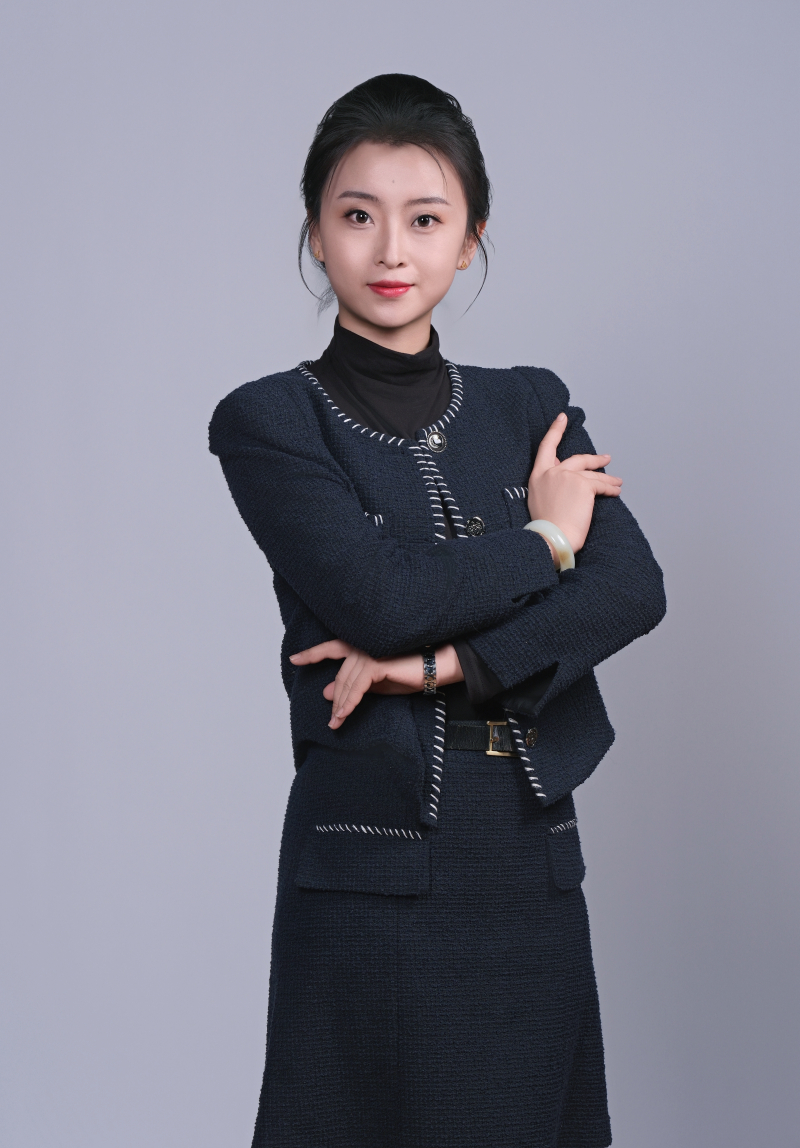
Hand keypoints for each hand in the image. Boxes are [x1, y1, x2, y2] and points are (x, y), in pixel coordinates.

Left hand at [289, 641, 463, 728]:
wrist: (437, 668)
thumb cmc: (412, 673)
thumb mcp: (379, 683)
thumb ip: (354, 685)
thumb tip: (326, 692)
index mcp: (363, 645)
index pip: (333, 648)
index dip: (313, 653)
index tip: (295, 660)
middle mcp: (364, 645)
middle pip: (340, 674)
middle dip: (334, 698)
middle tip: (331, 720)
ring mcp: (369, 651)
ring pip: (345, 682)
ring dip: (340, 705)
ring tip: (336, 723)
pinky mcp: (376, 663)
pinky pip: (356, 686)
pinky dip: (348, 702)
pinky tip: (343, 715)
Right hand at [527, 413, 621, 554]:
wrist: (552, 537)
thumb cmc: (547, 526)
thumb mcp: (540, 499)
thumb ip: (550, 482)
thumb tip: (563, 469)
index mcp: (538, 476)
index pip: (546, 447)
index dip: (555, 430)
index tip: (562, 418)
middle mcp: (552, 472)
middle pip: (578, 459)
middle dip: (595, 459)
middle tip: (606, 459)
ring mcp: (568, 477)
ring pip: (593, 475)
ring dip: (608, 479)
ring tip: (618, 483)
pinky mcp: (584, 485)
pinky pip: (601, 485)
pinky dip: (611, 489)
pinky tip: (616, 491)